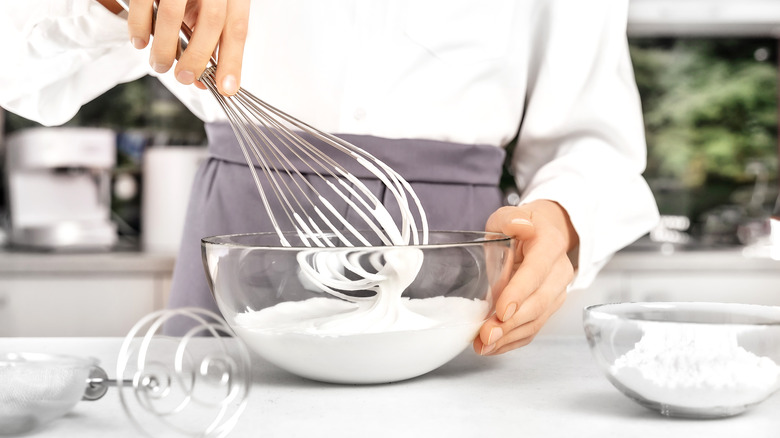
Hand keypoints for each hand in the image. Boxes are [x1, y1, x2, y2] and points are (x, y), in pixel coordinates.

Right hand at [126, 0, 249, 94]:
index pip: (236, 29)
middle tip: (184, 78)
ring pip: (173, 14)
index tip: (226, 88)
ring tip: (159, 65)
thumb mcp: (210, 10)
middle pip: (212, 21)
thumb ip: (211, 42)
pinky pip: (143, 2)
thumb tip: (204, 82)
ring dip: (165, 47)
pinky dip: (140, 26)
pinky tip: (139, 42)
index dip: (232, 62)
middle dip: (197, 57)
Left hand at [474, 200, 576, 354]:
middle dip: (512, 323)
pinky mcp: (548, 307)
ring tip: (484, 344)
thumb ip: (510, 218)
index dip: (520, 292)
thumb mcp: (510, 215)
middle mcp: (559, 271)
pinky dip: (512, 341)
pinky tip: (493, 346)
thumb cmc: (522, 227)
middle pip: (539, 302)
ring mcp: (556, 292)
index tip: (502, 311)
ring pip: (537, 320)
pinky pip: (533, 329)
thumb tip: (518, 225)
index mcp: (550, 245)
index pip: (537, 271)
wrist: (544, 234)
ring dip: (510, 337)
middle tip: (487, 334)